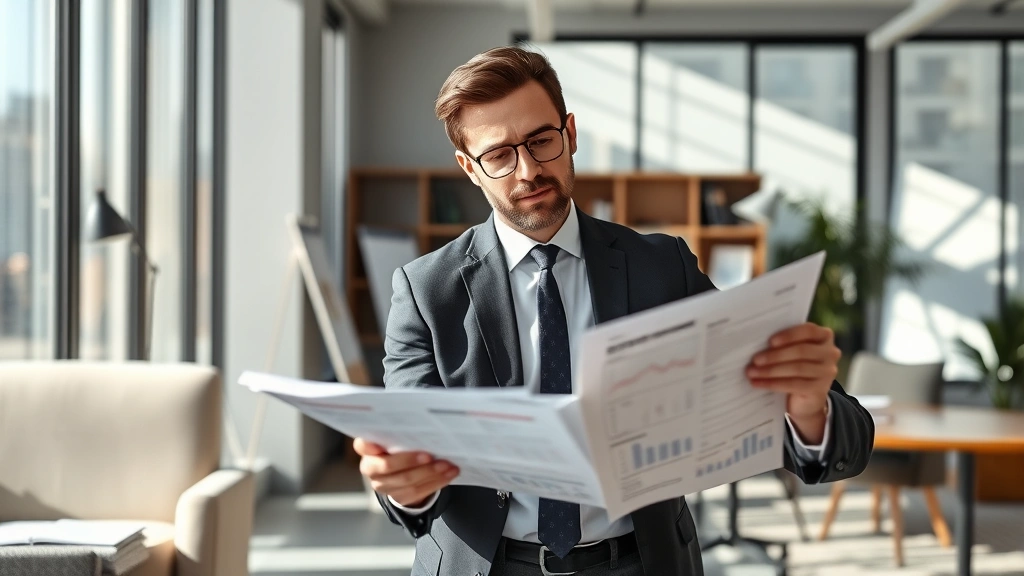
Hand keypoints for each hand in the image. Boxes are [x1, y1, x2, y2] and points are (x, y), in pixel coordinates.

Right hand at [354, 437, 459, 507]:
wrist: (402, 469)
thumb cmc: (401, 444)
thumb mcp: (397, 435)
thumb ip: (402, 433)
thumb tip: (423, 424)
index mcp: (366, 448)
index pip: (363, 444)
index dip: (370, 445)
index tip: (382, 442)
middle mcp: (370, 467)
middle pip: (388, 466)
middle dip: (411, 461)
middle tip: (430, 455)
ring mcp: (382, 485)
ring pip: (406, 481)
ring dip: (430, 473)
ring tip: (448, 465)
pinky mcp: (397, 497)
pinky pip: (417, 492)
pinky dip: (436, 482)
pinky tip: (449, 474)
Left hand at [746, 322, 839, 442]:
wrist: (806, 398)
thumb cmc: (796, 366)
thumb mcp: (793, 352)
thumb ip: (784, 343)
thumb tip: (756, 340)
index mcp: (824, 336)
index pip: (809, 331)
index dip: (789, 335)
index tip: (770, 341)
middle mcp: (830, 352)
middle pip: (801, 351)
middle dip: (775, 355)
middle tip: (755, 360)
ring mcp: (827, 372)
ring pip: (797, 369)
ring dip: (770, 370)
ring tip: (752, 372)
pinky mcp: (820, 389)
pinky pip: (794, 384)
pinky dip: (773, 383)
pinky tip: (758, 383)